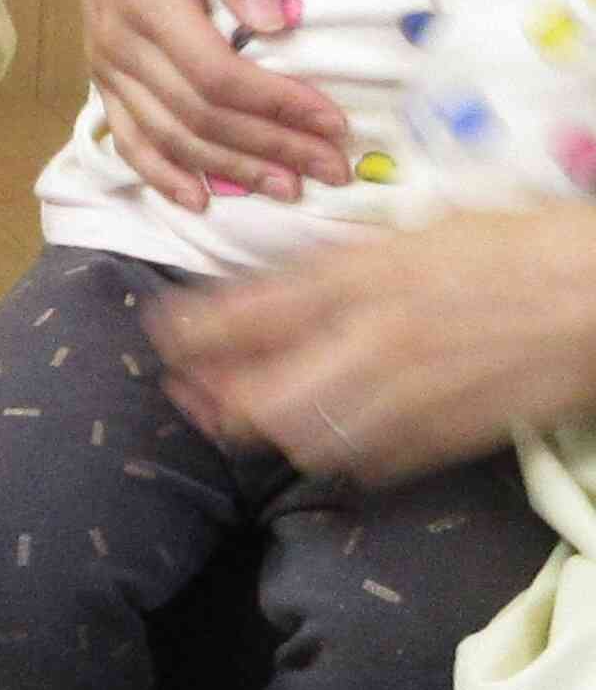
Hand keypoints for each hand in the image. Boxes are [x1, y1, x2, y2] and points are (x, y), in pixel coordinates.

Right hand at [69, 0, 346, 206]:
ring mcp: (106, 60)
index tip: (334, 123)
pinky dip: (159, 171)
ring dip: (229, 168)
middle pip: (199, 116)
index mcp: (145, 0)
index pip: (217, 75)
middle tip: (334, 169)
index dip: (277, 107)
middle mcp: (119, 41)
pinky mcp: (104, 68)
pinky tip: (197, 198)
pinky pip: (125, 133)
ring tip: (287, 189)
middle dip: (270, 148)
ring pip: (169, 134)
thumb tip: (279, 23)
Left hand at [149, 207, 595, 483]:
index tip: (162, 333)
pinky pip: (373, 461)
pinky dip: (335, 455)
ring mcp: (415, 395)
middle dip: (214, 399)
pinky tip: (322, 443)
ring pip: (309, 437)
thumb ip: (351, 258)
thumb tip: (287, 283)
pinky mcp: (454, 435)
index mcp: (365, 276)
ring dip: (266, 433)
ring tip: (241, 421)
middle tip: (189, 394)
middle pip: (262, 395)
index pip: (248, 313)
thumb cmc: (527, 243)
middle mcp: (376, 339)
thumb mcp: (425, 228)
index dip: (192, 331)